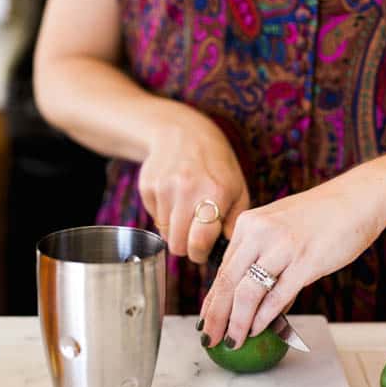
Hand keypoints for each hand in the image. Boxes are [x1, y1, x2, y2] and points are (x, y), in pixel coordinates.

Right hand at [138, 107, 248, 262]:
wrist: (183, 132)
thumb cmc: (216, 165)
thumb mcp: (237, 187)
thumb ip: (235, 220)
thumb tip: (230, 247)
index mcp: (216, 192)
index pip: (199, 241)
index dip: (199, 254)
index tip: (202, 252)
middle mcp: (188, 189)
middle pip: (177, 244)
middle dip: (186, 246)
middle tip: (194, 236)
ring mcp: (165, 187)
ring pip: (164, 233)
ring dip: (175, 228)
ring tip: (186, 209)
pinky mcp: (148, 186)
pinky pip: (153, 218)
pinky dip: (164, 214)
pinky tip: (174, 197)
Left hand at [198, 162, 385, 347]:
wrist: (357, 198)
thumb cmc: (322, 217)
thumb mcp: (282, 230)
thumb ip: (265, 259)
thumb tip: (254, 300)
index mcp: (250, 223)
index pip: (222, 269)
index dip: (212, 299)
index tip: (206, 320)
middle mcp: (260, 233)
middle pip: (227, 282)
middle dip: (216, 316)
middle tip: (210, 338)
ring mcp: (282, 246)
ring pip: (247, 292)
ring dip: (237, 322)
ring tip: (233, 341)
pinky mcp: (305, 261)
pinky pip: (277, 296)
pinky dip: (264, 317)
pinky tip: (257, 330)